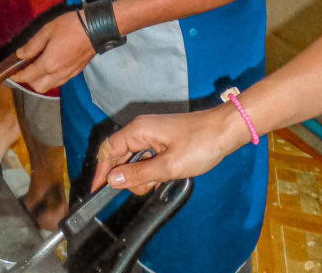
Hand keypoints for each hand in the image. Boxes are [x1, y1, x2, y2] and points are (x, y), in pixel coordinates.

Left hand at [14, 11, 94, 93]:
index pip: (28, 76)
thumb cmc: (70, 26)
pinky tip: (51, 66)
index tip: (11, 74)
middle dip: (28, 81)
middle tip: (25, 68)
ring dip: (40, 81)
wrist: (96, 28)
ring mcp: (68, 74)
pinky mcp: (76, 72)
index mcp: (49, 64)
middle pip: (38, 87)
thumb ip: (32, 45)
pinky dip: (51, 79)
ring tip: (37, 67)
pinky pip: (60, 81)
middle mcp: (58, 73)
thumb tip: (20, 55)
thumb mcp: (47, 30)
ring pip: (50, 86)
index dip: (17, 76)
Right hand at [91, 108, 233, 195]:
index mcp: (138, 130)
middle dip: (128, 176)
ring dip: (142, 175)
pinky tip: (162, 176)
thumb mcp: (168, 166)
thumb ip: (138, 174)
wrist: (225, 131)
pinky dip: (150, 170)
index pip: (109, 150)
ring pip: (133, 159)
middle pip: (120, 156)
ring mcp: (151, 133)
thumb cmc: (199, 145)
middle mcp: (141, 129)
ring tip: (160, 180)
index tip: (96, 192)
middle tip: (148, 187)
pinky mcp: (161, 139)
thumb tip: (112, 180)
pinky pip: (145, 157)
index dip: (102, 171)